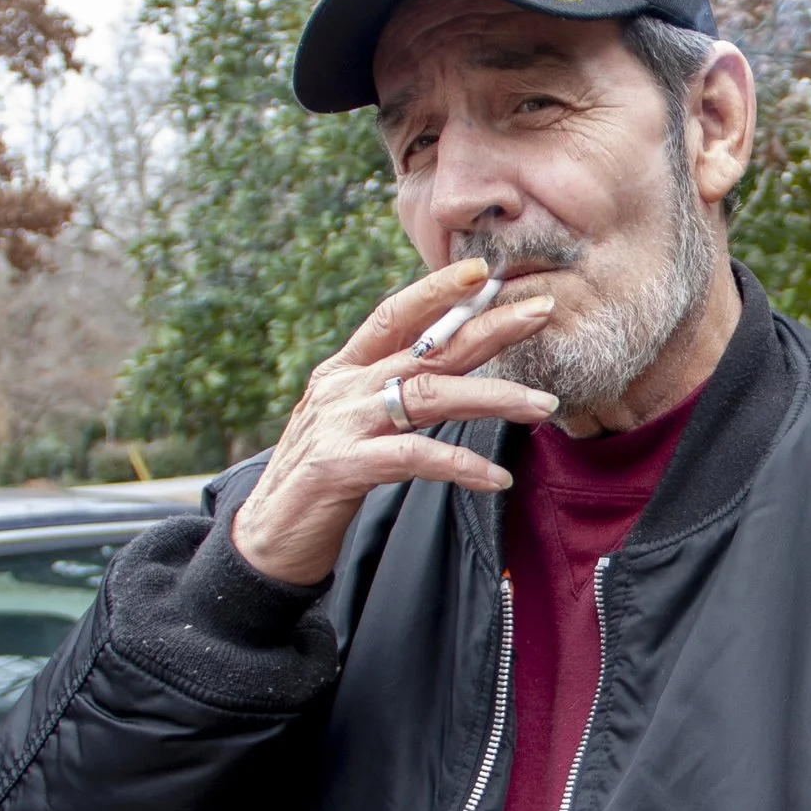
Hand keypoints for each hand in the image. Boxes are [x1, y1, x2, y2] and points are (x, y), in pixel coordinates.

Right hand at [231, 259, 559, 585]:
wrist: (267, 536)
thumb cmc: (321, 477)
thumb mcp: (352, 422)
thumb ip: (389, 392)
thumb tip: (441, 366)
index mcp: (347, 370)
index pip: (396, 315)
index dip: (439, 290)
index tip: (486, 274)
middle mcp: (345, 388)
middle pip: (429, 349)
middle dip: (489, 327)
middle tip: (542, 311)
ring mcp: (343, 424)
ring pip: (430, 396)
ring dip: (494, 397)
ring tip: (544, 405)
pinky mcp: (344, 466)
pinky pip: (415, 457)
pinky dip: (461, 465)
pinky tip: (498, 479)